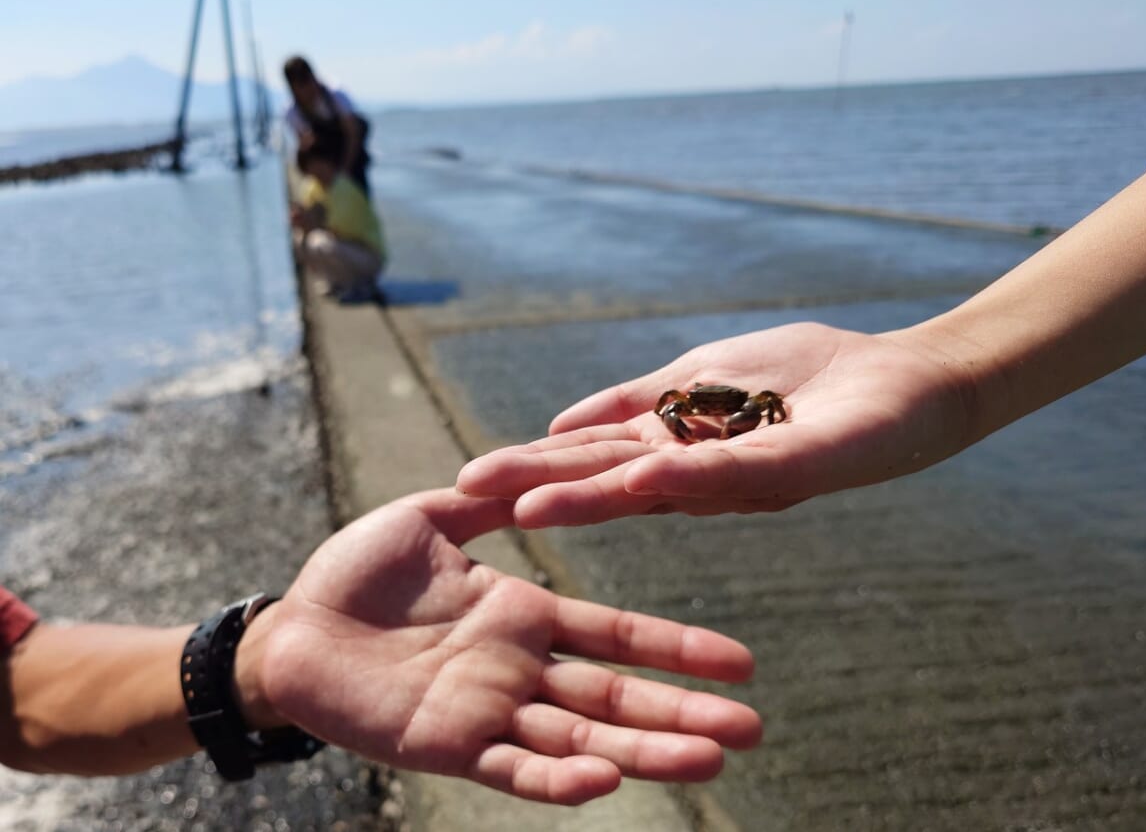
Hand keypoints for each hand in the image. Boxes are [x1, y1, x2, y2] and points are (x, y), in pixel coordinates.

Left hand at [257, 489, 761, 804]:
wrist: (289, 627)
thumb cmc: (354, 573)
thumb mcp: (429, 520)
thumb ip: (486, 507)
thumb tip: (535, 471)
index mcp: (525, 615)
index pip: (619, 637)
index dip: (677, 652)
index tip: (740, 663)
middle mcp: (521, 670)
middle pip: (617, 698)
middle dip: (684, 714)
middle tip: (751, 731)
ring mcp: (489, 712)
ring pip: (581, 740)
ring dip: (644, 751)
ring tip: (709, 762)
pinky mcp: (448, 746)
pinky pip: (513, 767)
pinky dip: (559, 779)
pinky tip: (606, 779)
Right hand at [457, 322, 975, 525]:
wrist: (910, 383)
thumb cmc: (809, 379)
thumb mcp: (705, 379)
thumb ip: (638, 403)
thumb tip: (563, 426)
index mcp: (676, 447)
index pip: (590, 460)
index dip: (529, 469)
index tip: (463, 482)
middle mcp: (702, 470)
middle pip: (609, 478)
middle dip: (541, 487)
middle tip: (467, 499)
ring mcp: (748, 473)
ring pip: (660, 487)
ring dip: (596, 497)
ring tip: (530, 507)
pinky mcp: (800, 466)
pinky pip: (739, 472)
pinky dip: (690, 474)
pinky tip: (641, 476)